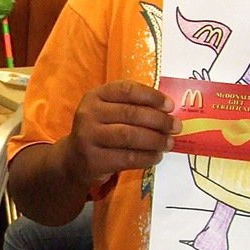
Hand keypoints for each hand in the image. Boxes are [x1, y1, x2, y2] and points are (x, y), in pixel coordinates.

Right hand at [61, 80, 178, 187]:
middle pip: (131, 114)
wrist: (73, 159)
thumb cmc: (99, 131)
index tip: (170, 105)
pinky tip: (156, 156)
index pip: (126, 90)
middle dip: (158, 120)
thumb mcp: (108, 112)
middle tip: (176, 127)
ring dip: (155, 140)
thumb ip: (131, 107)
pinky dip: (146, 157)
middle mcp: (89, 113)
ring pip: (130, 136)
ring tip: (169, 143)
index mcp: (95, 96)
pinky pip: (127, 158)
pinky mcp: (94, 159)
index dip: (151, 96)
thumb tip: (168, 112)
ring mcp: (89, 137)